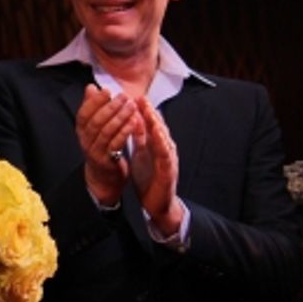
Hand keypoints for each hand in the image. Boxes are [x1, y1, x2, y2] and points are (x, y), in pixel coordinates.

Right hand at [76, 86, 139, 205]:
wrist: (103, 178)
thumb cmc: (101, 147)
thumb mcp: (93, 127)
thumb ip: (93, 107)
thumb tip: (90, 87)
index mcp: (81, 131)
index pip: (84, 113)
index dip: (94, 102)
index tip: (107, 91)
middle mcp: (86, 141)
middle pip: (96, 121)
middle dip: (111, 107)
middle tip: (124, 97)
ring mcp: (96, 152)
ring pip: (107, 131)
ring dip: (120, 117)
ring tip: (131, 106)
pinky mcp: (107, 161)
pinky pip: (116, 144)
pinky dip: (125, 131)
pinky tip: (134, 121)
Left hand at [129, 98, 183, 232]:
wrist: (157, 204)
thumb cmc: (149, 179)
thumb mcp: (141, 155)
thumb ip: (139, 138)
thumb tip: (133, 120)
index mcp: (156, 146)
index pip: (151, 125)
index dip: (144, 111)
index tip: (135, 97)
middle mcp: (165, 149)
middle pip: (158, 127)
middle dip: (150, 112)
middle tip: (142, 98)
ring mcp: (168, 159)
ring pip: (163, 137)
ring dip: (157, 123)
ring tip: (149, 111)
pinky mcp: (168, 170)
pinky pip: (165, 153)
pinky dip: (161, 141)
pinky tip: (156, 132)